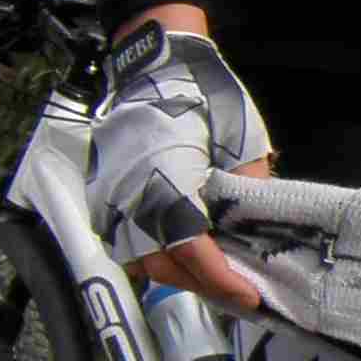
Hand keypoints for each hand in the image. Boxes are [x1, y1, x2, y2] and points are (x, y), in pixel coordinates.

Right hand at [88, 16, 270, 313]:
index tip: (251, 297)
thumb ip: (251, 191)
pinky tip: (182, 252)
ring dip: (176, 273)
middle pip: (162, 265)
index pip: (191, 252)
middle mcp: (127, 198)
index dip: (222, 280)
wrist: (154, 63)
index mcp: (163, 183)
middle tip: (239, 289)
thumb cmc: (201, 94)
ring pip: (138, 260)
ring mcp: (108, 198)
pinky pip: (123, 241)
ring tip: (212, 273)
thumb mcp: (242, 140)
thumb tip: (259, 233)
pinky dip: (152, 255)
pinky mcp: (101, 194)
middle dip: (202, 283)